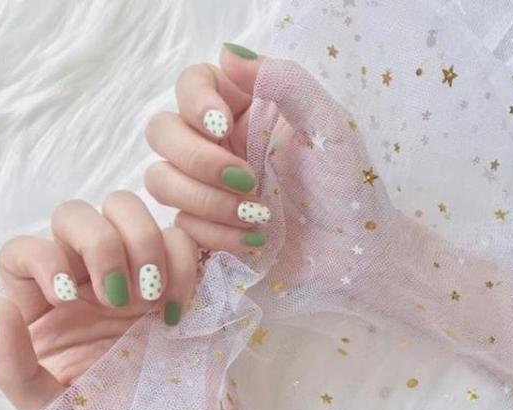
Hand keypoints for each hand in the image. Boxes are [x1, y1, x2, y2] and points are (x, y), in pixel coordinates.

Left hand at [0, 191, 197, 409]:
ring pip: (125, 207)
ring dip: (141, 243)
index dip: (42, 258)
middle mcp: (86, 281)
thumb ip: (13, 366)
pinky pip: (178, 237)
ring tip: (149, 297)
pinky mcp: (176, 275)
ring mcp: (134, 271)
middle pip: (75, 214)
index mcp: (46, 310)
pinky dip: (181, 263)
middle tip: (119, 297)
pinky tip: (175, 309)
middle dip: (99, 244)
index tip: (69, 297)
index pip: (23, 250)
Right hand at [145, 44, 393, 292]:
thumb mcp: (328, 126)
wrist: (352, 254)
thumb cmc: (347, 187)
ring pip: (160, 179)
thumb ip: (285, 82)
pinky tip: (254, 240)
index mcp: (246, 111)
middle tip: (247, 180)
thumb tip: (227, 52)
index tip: (222, 127)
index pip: (192, 84)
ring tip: (257, 217)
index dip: (194, 102)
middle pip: (162, 132)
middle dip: (199, 160)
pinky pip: (181, 224)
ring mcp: (207, 187)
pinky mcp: (204, 228)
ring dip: (207, 201)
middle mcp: (220, 145)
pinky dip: (216, 234)